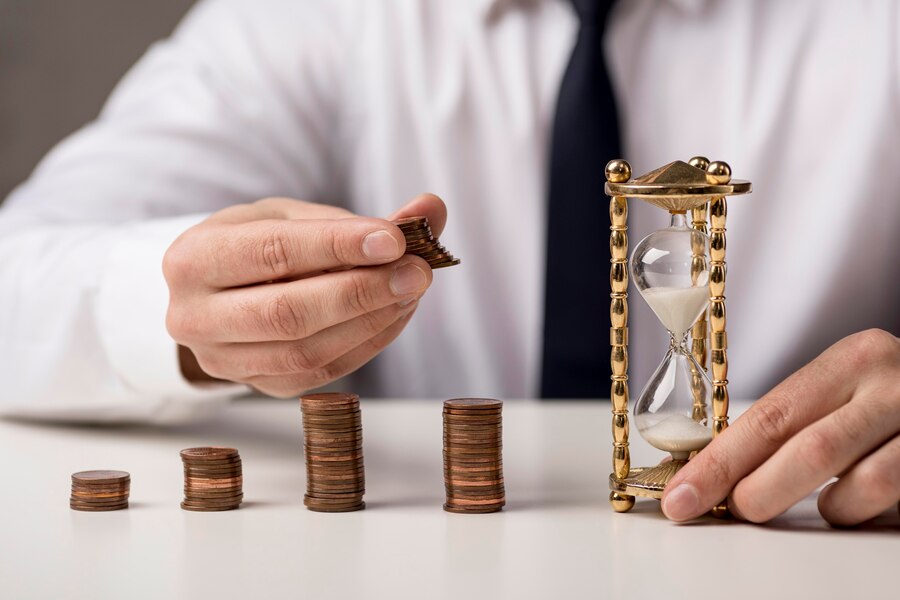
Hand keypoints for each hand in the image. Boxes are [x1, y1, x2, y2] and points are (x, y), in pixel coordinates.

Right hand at [163, 193, 445, 395]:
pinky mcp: (260, 386)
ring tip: (412, 290)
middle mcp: (195, 317)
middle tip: (417, 271)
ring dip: (372, 320)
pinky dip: (368, 343)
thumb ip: (358, 218)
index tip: (394, 239)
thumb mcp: (294, 217)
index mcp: (193, 259)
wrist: (221, 293)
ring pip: (307, 351)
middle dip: (362, 292)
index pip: (272, 252)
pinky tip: (395, 313)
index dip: (336, 246)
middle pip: (288, 312)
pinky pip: (322, 372)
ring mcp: (224, 362)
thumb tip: (432, 208)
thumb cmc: (257, 246)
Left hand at [661, 329, 899, 525]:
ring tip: (817, 504)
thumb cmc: (888, 401)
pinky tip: (858, 500)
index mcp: (852, 359)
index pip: (769, 415)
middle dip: (753, 490)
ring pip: (856, 486)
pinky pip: (892, 502)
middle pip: (805, 448)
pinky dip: (862, 513)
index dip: (719, 461)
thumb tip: (714, 471)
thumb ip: (791, 423)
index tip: (682, 495)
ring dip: (821, 508)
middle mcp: (893, 382)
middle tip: (727, 511)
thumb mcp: (841, 391)